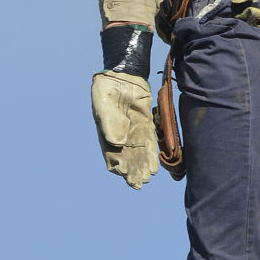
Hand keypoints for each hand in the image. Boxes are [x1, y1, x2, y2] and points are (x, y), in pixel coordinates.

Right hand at [91, 71, 159, 188]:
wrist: (121, 75)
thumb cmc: (106, 91)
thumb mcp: (104, 106)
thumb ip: (110, 125)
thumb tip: (118, 143)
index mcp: (107, 135)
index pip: (112, 156)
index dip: (118, 166)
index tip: (124, 172)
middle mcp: (121, 137)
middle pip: (128, 159)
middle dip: (133, 172)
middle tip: (139, 184)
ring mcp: (134, 132)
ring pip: (140, 154)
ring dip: (143, 167)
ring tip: (148, 178)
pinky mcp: (146, 125)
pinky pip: (151, 143)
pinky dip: (152, 155)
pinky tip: (155, 167)